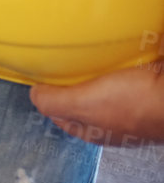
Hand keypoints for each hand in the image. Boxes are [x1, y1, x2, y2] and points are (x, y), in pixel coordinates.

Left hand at [31, 63, 163, 146]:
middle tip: (65, 59)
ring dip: (97, 69)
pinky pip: (127, 74)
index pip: (59, 114)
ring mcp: (133, 106)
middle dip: (72, 80)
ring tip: (89, 52)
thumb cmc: (137, 103)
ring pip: (105, 86)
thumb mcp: (85, 104)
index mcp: (94, 130)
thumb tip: (34, 94)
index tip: (42, 76)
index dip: (48, 96)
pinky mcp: (149, 90)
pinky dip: (119, 63)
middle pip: (83, 99)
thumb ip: (55, 102)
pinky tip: (116, 52)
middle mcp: (113, 121)